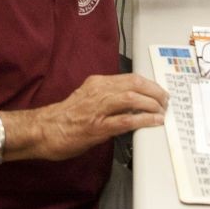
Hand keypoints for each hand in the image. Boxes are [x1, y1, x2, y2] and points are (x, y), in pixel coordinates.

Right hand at [22, 73, 168, 161]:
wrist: (44, 130)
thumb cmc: (64, 118)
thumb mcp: (87, 99)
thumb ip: (107, 98)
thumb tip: (131, 103)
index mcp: (97, 83)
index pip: (130, 78)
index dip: (149, 84)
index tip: (159, 91)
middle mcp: (98, 91)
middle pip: (135, 84)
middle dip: (155, 93)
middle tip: (165, 102)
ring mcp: (98, 109)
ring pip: (133, 99)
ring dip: (152, 105)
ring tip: (161, 112)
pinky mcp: (97, 127)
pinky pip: (126, 120)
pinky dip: (144, 120)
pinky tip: (153, 122)